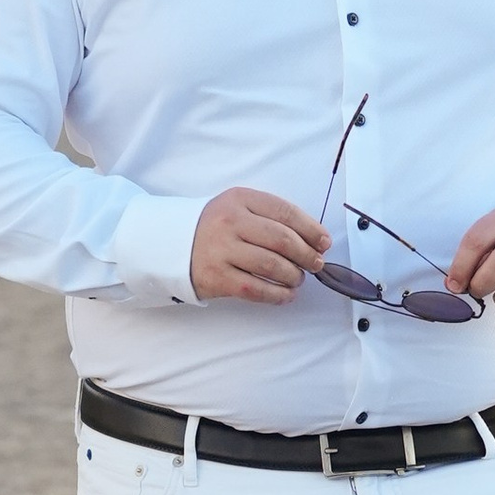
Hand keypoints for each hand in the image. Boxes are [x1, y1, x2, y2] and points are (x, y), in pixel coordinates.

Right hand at [191, 187, 329, 304]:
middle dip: (307, 255)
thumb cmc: (214, 227)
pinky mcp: (217, 278)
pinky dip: (278, 295)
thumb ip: (270, 217)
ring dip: (293, 276)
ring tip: (297, 279)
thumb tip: (313, 240)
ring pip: (273, 266)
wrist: (170, 243)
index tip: (323, 242)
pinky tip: (285, 294)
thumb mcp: (238, 208)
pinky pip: (257, 289)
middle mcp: (229, 222)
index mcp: (239, 199)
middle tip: (315, 264)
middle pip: (282, 240)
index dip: (311, 229)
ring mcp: (221, 250)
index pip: (285, 212)